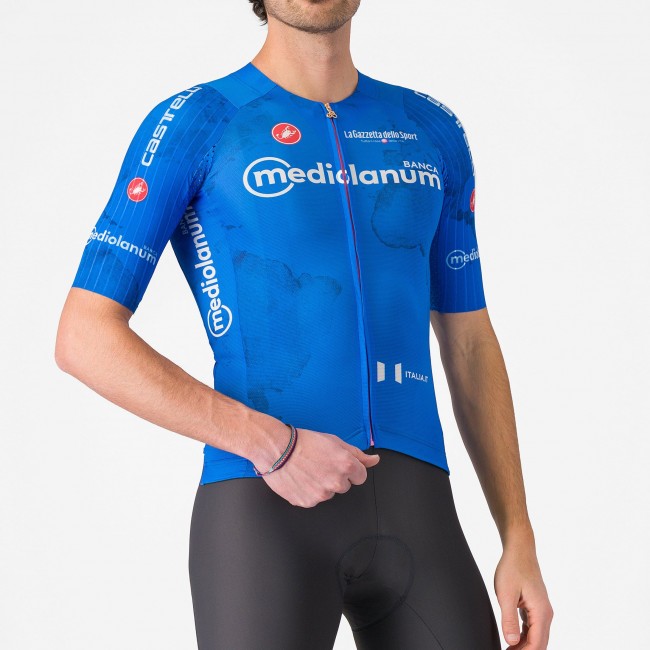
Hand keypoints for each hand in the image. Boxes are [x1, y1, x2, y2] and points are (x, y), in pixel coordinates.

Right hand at [256, 428, 379, 506]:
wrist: (277, 449)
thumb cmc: (304, 442)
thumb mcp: (334, 442)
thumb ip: (358, 454)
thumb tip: (374, 461)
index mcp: (346, 466)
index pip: (361, 476)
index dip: (350, 468)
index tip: (338, 463)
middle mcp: (336, 482)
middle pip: (344, 486)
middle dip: (336, 477)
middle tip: (320, 464)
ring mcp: (322, 495)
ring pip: (328, 493)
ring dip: (322, 484)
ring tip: (308, 470)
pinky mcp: (307, 502)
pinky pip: (314, 499)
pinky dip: (308, 491)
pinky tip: (301, 478)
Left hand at [494, 538, 553, 648]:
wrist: (519, 550)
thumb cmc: (513, 568)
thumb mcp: (506, 594)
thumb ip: (509, 619)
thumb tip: (511, 641)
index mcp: (541, 612)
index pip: (536, 645)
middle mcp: (545, 613)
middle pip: (539, 643)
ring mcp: (542, 610)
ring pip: (536, 637)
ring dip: (524, 646)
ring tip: (508, 649)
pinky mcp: (535, 606)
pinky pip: (532, 628)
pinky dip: (524, 636)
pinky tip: (512, 639)